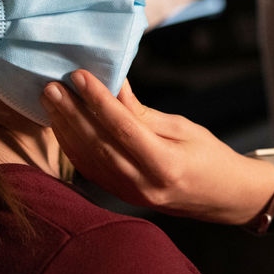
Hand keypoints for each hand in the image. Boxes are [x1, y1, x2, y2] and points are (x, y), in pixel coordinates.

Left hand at [41, 69, 273, 225]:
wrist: (222, 198)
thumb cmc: (210, 158)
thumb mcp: (184, 128)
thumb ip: (144, 113)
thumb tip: (115, 87)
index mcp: (166, 165)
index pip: (124, 128)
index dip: (99, 100)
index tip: (80, 75)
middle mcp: (144, 185)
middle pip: (99, 144)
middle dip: (71, 112)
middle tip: (51, 86)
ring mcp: (130, 195)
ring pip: (89, 158)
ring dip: (65, 127)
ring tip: (50, 101)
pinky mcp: (121, 197)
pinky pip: (90, 169)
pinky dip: (73, 146)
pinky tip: (61, 125)